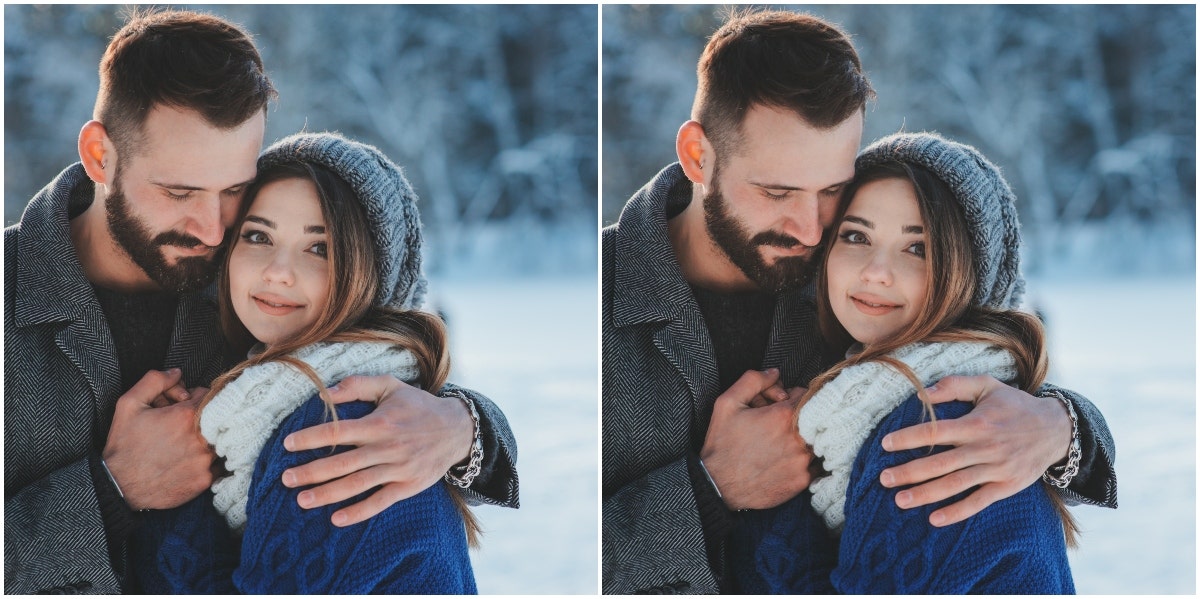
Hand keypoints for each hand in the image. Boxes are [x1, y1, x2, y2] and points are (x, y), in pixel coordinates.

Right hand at [102, 368, 215, 509]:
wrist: (119, 487)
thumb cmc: (124, 445)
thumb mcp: (129, 404)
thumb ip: (155, 381)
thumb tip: (177, 372)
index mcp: (188, 416)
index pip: (208, 395)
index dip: (193, 398)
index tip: (180, 406)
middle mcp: (203, 438)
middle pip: (217, 417)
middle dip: (201, 418)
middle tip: (179, 427)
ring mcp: (206, 461)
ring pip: (219, 440)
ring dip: (206, 439)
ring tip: (181, 445)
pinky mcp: (206, 480)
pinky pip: (218, 464)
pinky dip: (207, 460)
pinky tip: (186, 461)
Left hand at [280, 375, 473, 526]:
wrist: (457, 430)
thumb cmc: (418, 406)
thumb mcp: (391, 386)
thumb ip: (358, 385)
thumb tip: (324, 393)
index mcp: (380, 422)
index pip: (339, 430)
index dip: (311, 437)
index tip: (288, 444)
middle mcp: (387, 446)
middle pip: (342, 462)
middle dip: (311, 471)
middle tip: (285, 478)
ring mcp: (398, 468)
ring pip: (357, 484)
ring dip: (327, 494)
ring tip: (301, 501)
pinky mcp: (408, 486)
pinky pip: (380, 501)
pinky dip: (359, 512)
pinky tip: (337, 519)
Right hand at [700, 368, 813, 509]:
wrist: (718, 485)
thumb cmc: (722, 444)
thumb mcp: (728, 403)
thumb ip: (753, 380)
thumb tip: (775, 373)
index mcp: (785, 416)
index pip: (807, 395)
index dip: (792, 398)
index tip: (778, 406)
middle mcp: (800, 438)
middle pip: (814, 417)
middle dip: (799, 418)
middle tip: (776, 426)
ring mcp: (803, 461)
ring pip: (817, 440)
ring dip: (804, 439)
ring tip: (779, 445)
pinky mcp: (803, 480)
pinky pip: (815, 464)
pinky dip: (804, 460)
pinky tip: (784, 461)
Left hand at [879, 375, 1071, 525]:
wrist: (1057, 429)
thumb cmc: (1015, 405)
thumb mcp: (988, 385)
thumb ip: (955, 385)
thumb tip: (923, 392)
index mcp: (976, 423)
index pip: (936, 431)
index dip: (909, 437)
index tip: (885, 444)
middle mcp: (985, 447)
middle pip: (940, 463)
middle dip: (909, 472)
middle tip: (883, 478)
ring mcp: (996, 469)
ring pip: (955, 485)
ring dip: (926, 494)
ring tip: (899, 501)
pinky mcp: (1007, 486)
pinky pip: (979, 501)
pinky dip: (957, 512)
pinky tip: (934, 519)